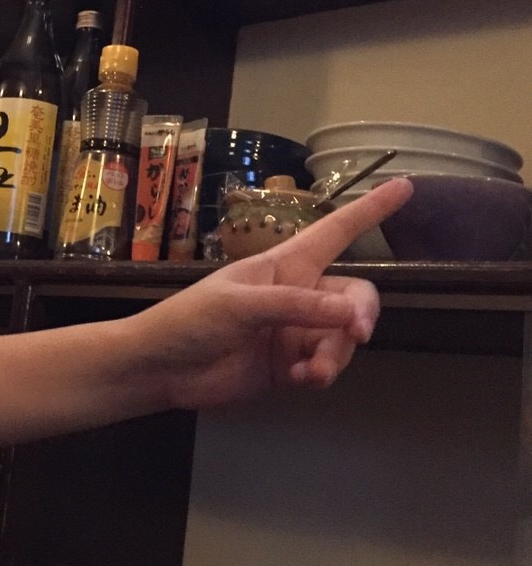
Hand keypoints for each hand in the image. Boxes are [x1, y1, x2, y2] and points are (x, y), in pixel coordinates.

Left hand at [137, 177, 413, 408]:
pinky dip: (319, 373)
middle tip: (356, 334)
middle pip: (352, 297)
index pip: (335, 232)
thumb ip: (296, 306)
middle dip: (359, 315)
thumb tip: (350, 313)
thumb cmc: (189, 320)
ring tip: (311, 370)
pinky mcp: (289, 366)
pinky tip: (299, 379)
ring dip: (334, 354)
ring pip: (342, 339)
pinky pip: (324, 367)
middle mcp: (296, 295)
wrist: (160, 369)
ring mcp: (293, 331)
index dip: (369, 210)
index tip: (405, 187)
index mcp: (283, 265)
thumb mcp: (239, 304)